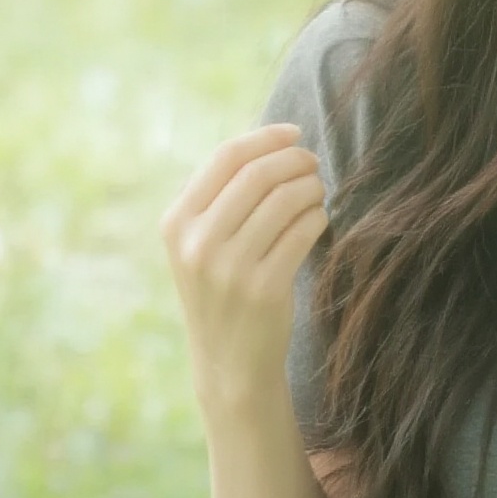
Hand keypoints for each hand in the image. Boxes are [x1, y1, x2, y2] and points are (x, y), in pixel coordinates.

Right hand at [159, 123, 327, 414]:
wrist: (230, 364)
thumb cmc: (223, 294)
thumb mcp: (201, 246)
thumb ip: (220, 201)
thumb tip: (268, 145)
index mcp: (177, 223)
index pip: (226, 158)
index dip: (266, 138)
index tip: (295, 133)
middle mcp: (198, 243)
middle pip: (258, 174)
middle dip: (295, 161)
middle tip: (314, 165)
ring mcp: (230, 267)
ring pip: (284, 200)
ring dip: (310, 188)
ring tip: (317, 192)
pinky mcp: (264, 288)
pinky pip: (302, 232)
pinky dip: (317, 217)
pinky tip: (319, 219)